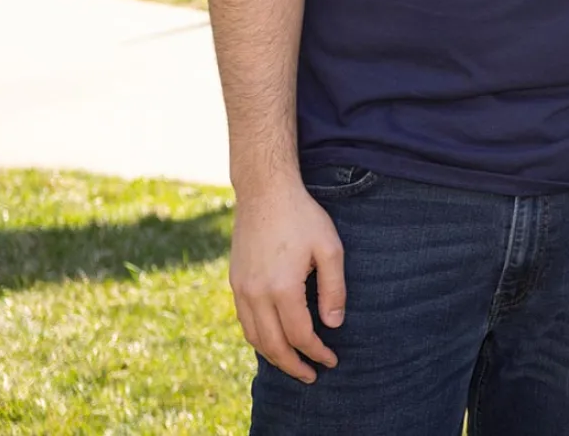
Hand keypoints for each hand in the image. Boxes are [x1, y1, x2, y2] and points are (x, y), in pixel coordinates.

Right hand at [228, 181, 344, 382]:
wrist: (264, 192)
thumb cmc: (302, 217)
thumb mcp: (330, 248)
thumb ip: (333, 289)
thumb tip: (333, 324)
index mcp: (282, 288)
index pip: (300, 335)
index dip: (316, 352)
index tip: (332, 360)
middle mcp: (256, 294)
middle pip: (273, 345)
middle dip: (294, 365)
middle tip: (312, 375)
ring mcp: (241, 289)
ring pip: (254, 337)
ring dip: (274, 356)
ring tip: (294, 364)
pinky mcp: (235, 282)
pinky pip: (244, 321)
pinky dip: (259, 338)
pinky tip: (274, 339)